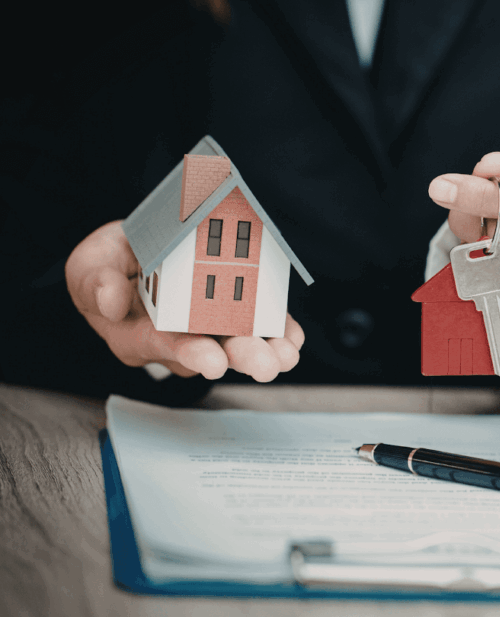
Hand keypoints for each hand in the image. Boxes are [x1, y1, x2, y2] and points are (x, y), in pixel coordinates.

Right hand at [65, 221, 304, 381]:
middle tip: (266, 365)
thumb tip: (110, 303)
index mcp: (136, 334)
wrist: (135, 251)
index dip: (189, 353)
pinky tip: (292, 336)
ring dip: (266, 350)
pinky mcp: (232, 314)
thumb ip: (96, 282)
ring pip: (237, 344)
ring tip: (286, 355)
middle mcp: (176, 339)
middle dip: (241, 358)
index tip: (212, 361)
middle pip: (210, 352)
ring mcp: (207, 329)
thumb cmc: (110, 265)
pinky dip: (277, 330)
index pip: (163, 345)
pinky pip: (257, 327)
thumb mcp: (91, 264)